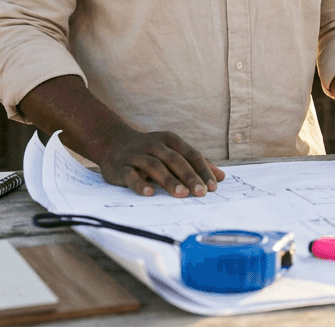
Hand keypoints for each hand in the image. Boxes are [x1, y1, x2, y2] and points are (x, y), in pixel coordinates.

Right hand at [94, 129, 225, 198]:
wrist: (113, 143)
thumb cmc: (151, 151)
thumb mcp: (173, 152)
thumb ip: (196, 164)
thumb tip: (221, 177)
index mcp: (170, 141)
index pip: (191, 155)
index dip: (203, 170)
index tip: (213, 186)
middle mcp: (154, 145)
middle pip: (175, 160)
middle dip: (190, 177)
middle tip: (201, 193)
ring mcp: (137, 155)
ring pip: (155, 167)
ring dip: (169, 180)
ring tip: (181, 194)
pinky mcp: (121, 167)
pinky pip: (131, 176)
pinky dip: (140, 184)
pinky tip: (149, 193)